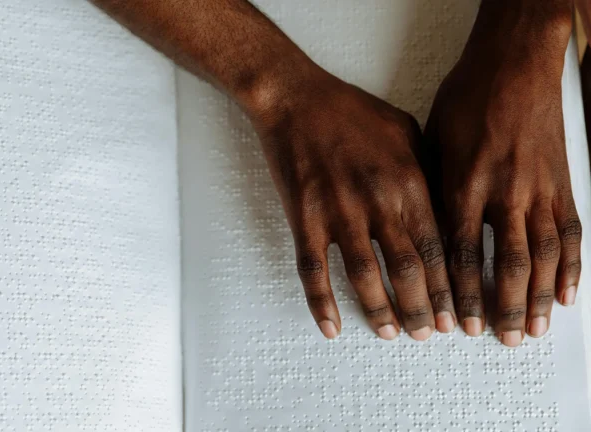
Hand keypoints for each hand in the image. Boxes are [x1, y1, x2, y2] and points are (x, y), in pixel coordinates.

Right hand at [247, 67, 455, 340]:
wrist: (297, 100)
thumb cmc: (352, 112)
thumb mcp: (407, 132)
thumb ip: (428, 173)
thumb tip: (444, 213)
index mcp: (409, 182)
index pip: (436, 248)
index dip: (446, 288)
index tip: (454, 314)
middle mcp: (378, 202)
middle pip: (406, 270)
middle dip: (419, 309)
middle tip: (425, 334)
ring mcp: (338, 213)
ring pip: (364, 277)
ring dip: (378, 311)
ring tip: (387, 334)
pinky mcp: (304, 219)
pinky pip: (313, 270)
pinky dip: (321, 303)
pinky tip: (330, 327)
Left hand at [424, 2, 579, 346]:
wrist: (515, 63)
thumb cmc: (467, 98)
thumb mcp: (432, 140)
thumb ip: (430, 189)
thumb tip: (419, 231)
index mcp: (464, 182)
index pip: (459, 251)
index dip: (459, 292)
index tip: (456, 322)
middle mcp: (504, 192)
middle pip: (505, 262)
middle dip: (502, 306)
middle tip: (497, 340)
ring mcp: (539, 189)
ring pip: (542, 255)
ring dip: (538, 297)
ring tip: (532, 331)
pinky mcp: (562, 183)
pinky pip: (571, 232)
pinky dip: (572, 267)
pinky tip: (568, 295)